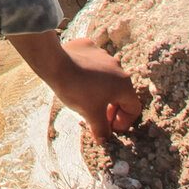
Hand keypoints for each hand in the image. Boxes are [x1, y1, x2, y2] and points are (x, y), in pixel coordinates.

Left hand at [15, 30, 143, 146]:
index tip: (110, 128)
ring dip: (101, 93)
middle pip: (122, 94)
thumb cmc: (76, 90)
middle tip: (99, 119)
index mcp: (124, 84)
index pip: (134, 108)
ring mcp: (104, 55)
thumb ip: (101, 130)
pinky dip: (90, 76)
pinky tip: (77, 82)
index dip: (124, 122)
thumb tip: (104, 140)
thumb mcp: (91, 114)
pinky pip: (94, 65)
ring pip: (108, 79)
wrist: (55, 63)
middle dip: (112, 109)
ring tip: (86, 101)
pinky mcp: (89, 48)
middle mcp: (118, 67)